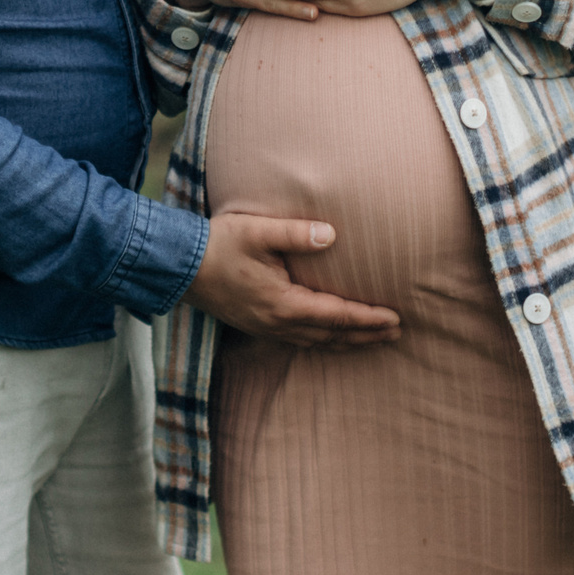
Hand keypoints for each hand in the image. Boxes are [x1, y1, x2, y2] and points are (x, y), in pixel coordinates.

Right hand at [182, 213, 401, 348]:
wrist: (177, 267)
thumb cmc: (218, 245)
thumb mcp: (258, 232)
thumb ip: (296, 233)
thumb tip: (332, 235)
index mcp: (284, 304)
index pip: (337, 315)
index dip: (368, 319)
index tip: (396, 319)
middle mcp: (278, 323)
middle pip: (331, 336)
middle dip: (365, 335)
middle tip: (396, 334)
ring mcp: (265, 328)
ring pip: (316, 343)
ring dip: (346, 341)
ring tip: (372, 339)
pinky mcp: (256, 325)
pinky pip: (299, 341)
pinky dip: (323, 341)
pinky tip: (328, 337)